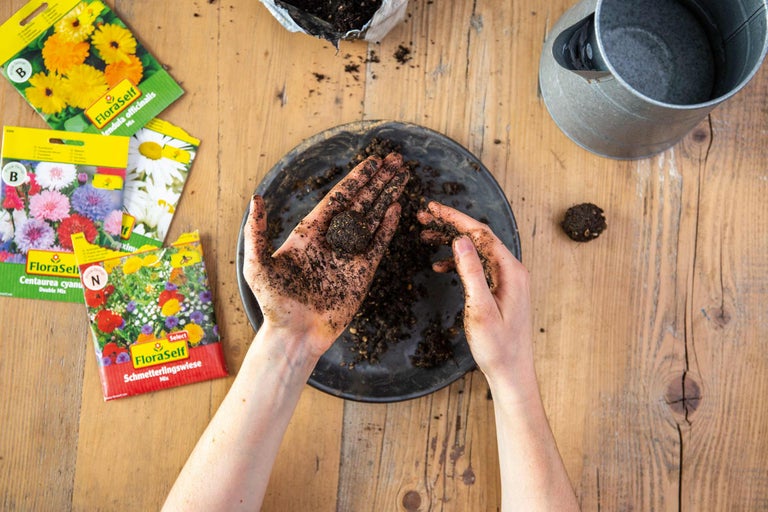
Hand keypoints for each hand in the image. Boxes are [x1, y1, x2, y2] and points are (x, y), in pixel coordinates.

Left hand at [243, 154, 408, 356]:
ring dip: (387, 196)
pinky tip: (397, 207)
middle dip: (378, 181)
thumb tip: (256, 198)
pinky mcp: (362, 273)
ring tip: (403, 176)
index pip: (339, 197)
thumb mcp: (258, 266)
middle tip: (396, 160)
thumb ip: (257, 231)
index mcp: (310, 232)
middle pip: (361, 201)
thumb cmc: (274, 303)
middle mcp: (332, 239)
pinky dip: (388, 226)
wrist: (295, 334)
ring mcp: (349, 255)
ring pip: (373, 218)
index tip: (373, 162)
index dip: (357, 178)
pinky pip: (378, 243)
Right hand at [417, 201, 532, 384]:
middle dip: (451, 225)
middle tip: (423, 216)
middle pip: (478, 237)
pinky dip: (458, 262)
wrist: (511, 372)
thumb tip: (461, 240)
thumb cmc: (498, 346)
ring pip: (476, 250)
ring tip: (425, 236)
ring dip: (451, 241)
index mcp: (511, 271)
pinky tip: (440, 266)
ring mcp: (507, 279)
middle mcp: (512, 270)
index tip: (433, 207)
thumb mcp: (481, 309)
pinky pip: (478, 266)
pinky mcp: (500, 289)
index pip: (481, 233)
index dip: (456, 218)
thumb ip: (472, 272)